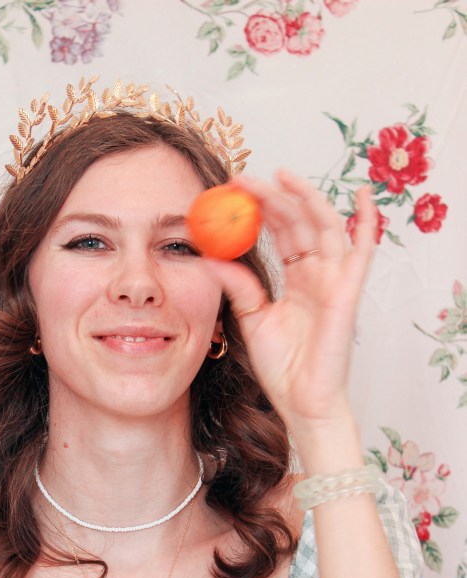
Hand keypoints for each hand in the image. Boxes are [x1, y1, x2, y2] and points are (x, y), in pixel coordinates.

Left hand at [202, 170, 375, 436]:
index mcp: (296, 280)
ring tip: (280, 176)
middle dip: (275, 197)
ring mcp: (334, 281)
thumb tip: (210, 255)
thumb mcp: (251, 318)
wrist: (300, 401)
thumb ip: (237, 286)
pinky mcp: (348, 293)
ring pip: (324, 227)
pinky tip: (362, 195)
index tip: (234, 190)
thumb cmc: (282, 367)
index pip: (281, 233)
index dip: (261, 209)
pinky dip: (367, 222)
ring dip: (305, 198)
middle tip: (246, 179)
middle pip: (300, 223)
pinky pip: (363, 252)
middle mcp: (317, 275)